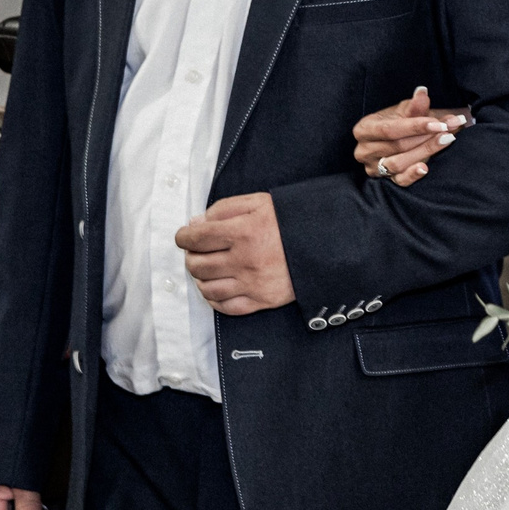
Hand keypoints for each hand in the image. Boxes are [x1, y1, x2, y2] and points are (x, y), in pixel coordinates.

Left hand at [176, 192, 295, 313]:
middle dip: (190, 257)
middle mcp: (245, 260)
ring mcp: (253, 283)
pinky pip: (227, 307)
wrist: (325, 244)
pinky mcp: (263, 300)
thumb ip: (224, 209)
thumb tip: (196, 224)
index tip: (183, 237)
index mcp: (243, 232)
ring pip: (209, 288)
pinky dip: (215, 300)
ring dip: (200, 279)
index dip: (183, 237)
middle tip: (193, 252)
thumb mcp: (258, 203)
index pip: (197, 238)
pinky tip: (216, 289)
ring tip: (205, 270)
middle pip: (199, 265)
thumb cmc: (290, 220)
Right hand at [352, 86, 470, 185]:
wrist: (399, 137)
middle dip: (425, 137)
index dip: (415, 126)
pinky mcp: (384, 180)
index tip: (439, 123)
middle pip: (397, 146)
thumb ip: (414, 105)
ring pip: (399, 163)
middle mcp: (364, 150)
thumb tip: (422, 92)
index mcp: (364, 129)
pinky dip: (413, 174)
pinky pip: (399, 181)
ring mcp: (373, 167)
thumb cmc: (400, 122)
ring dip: (425, 151)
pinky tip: (425, 167)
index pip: (390, 129)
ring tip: (445, 140)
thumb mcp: (405, 111)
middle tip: (449, 129)